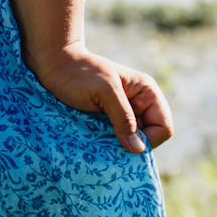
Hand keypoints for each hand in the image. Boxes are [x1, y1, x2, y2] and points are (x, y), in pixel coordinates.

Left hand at [27, 43, 174, 151]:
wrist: (54, 66)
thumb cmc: (79, 73)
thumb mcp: (104, 92)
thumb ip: (123, 118)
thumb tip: (139, 149)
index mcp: (147, 93)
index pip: (163, 127)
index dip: (148, 139)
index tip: (123, 141)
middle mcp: (140, 105)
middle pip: (149, 139)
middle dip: (132, 145)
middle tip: (107, 141)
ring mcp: (124, 115)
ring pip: (132, 143)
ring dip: (118, 147)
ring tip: (98, 140)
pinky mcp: (108, 123)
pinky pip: (116, 142)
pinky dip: (108, 146)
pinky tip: (94, 140)